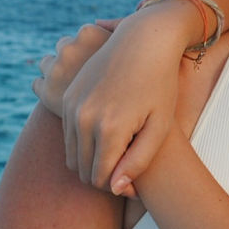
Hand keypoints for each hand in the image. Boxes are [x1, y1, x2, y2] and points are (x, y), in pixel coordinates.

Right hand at [32, 8, 188, 194]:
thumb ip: (139, 161)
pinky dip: (83, 142)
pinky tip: (107, 137)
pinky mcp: (67, 96)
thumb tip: (115, 188)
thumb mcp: (160, 126)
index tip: (136, 182)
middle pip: (83, 170)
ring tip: (120, 154)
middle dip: (103, 176)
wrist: (143, 39)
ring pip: (72, 155)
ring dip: (91, 160)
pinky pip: (68, 135)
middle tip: (127, 169)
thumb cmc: (161, 84)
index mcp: (109, 129)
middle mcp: (83, 119)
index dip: (119, 187)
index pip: (101, 179)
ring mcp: (71, 106)